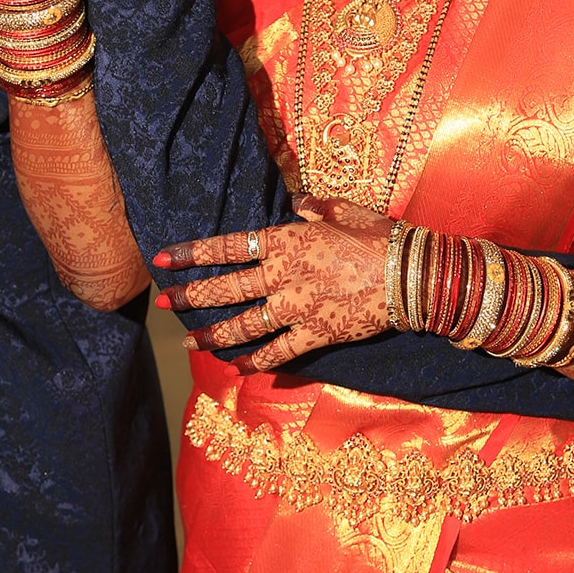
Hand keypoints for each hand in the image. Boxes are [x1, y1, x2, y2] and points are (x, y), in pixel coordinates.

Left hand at [154, 195, 393, 371]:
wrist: (410, 273)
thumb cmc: (378, 235)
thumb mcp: (344, 209)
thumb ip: (315, 207)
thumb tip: (299, 204)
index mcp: (285, 240)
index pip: (227, 247)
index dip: (191, 253)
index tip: (163, 259)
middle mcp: (282, 275)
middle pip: (225, 289)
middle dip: (190, 297)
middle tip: (163, 304)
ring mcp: (296, 308)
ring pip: (243, 325)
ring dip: (213, 335)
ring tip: (189, 343)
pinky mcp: (315, 334)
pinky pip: (277, 352)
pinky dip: (254, 362)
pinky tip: (235, 369)